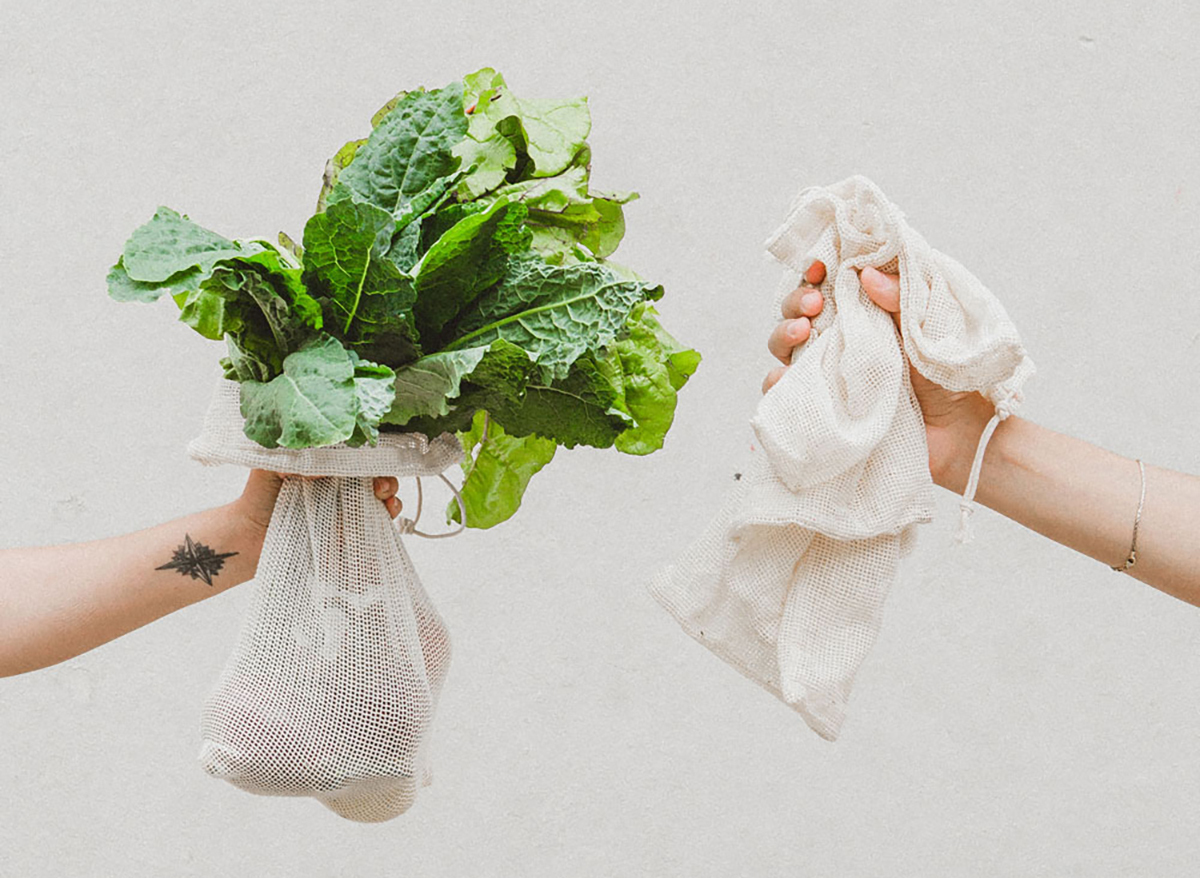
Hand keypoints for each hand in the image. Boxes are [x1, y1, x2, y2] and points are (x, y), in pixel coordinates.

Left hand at [236, 470, 402, 534]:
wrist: (248, 535)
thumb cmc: (259, 496)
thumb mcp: (271, 467)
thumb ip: (293, 459)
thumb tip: (322, 466)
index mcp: (327, 465)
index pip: (359, 456)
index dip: (373, 458)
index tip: (374, 464)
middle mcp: (341, 485)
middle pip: (377, 477)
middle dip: (387, 479)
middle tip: (381, 488)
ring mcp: (346, 510)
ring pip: (382, 500)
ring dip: (391, 499)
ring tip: (387, 505)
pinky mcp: (347, 534)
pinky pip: (374, 528)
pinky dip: (386, 524)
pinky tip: (386, 518)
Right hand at [764, 261, 994, 491]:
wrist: (958, 435)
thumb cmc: (951, 378)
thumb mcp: (931, 326)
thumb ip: (902, 296)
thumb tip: (866, 274)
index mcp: (869, 312)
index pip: (831, 282)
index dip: (817, 270)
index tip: (818, 267)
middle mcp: (844, 339)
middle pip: (801, 311)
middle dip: (797, 300)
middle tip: (813, 304)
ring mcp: (831, 373)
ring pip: (786, 347)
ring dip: (784, 334)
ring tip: (801, 333)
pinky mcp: (824, 406)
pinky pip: (787, 392)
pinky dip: (777, 382)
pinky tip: (786, 376)